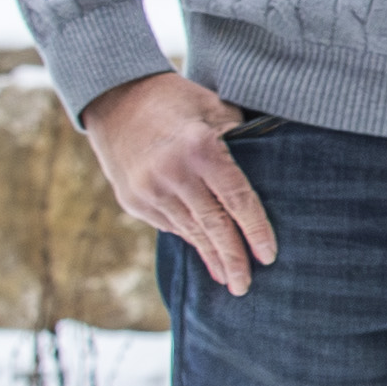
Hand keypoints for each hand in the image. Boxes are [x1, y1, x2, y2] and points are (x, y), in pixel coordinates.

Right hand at [82, 70, 271, 295]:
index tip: (269, 256)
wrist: (115, 98)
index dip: (256, 231)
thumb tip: (271, 169)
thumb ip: (241, 139)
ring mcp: (148, 190)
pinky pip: (168, 225)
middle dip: (233, 260)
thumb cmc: (177, 99)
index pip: (237, 200)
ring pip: (189, 232)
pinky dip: (189, 239)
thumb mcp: (215, 108)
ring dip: (210, 257)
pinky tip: (203, 253)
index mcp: (200, 150)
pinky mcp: (133, 200)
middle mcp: (172, 175)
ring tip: (229, 280)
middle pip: (213, 226)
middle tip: (247, 287)